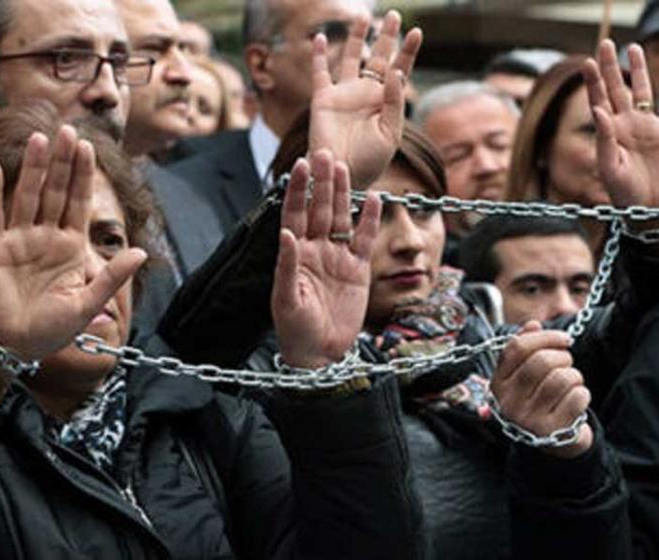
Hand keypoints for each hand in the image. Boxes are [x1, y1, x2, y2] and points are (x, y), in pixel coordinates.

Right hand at [0, 126, 146, 359]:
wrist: (19, 345)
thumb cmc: (55, 328)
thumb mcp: (89, 302)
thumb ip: (113, 276)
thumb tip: (140, 252)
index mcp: (70, 245)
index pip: (78, 202)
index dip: (82, 174)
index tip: (87, 146)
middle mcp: (45, 237)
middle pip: (55, 191)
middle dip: (61, 161)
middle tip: (67, 129)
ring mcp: (19, 240)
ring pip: (27, 196)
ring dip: (33, 168)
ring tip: (40, 138)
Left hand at [272, 150, 380, 367]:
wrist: (320, 354)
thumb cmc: (295, 328)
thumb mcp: (285, 300)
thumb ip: (286, 266)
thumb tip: (287, 234)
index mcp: (294, 254)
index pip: (295, 214)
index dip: (299, 190)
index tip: (302, 164)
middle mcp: (315, 250)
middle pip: (319, 209)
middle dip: (322, 182)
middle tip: (326, 153)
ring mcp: (337, 257)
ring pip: (341, 218)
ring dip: (343, 193)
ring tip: (345, 167)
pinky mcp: (357, 270)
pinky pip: (363, 239)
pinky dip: (369, 220)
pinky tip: (374, 199)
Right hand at [308, 10, 421, 188]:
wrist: (342, 174)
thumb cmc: (369, 161)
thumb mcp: (391, 133)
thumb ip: (394, 101)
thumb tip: (395, 71)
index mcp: (385, 102)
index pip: (399, 70)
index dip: (408, 51)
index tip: (416, 32)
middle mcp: (365, 94)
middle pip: (377, 58)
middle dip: (386, 36)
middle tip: (393, 15)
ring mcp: (344, 95)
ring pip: (350, 58)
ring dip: (356, 38)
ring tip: (364, 17)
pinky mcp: (323, 99)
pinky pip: (320, 73)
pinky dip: (317, 55)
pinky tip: (318, 37)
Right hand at [491, 322, 592, 458]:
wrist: (551, 442)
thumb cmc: (538, 400)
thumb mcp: (524, 375)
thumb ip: (525, 349)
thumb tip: (533, 324)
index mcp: (498, 384)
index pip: (517, 347)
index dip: (545, 337)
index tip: (564, 339)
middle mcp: (507, 402)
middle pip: (542, 361)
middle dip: (563, 357)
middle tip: (568, 365)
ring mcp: (527, 418)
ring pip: (562, 378)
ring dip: (575, 377)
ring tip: (571, 383)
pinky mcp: (550, 431)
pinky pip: (577, 397)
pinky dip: (583, 395)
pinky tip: (575, 401)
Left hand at [584, 40, 658, 209]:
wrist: (648, 208)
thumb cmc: (623, 193)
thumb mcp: (610, 167)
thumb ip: (604, 138)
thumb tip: (597, 108)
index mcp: (609, 132)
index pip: (599, 100)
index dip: (593, 81)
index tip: (586, 61)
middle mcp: (626, 126)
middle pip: (617, 89)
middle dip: (611, 67)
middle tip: (606, 43)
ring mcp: (646, 128)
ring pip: (642, 92)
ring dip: (639, 71)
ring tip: (634, 48)